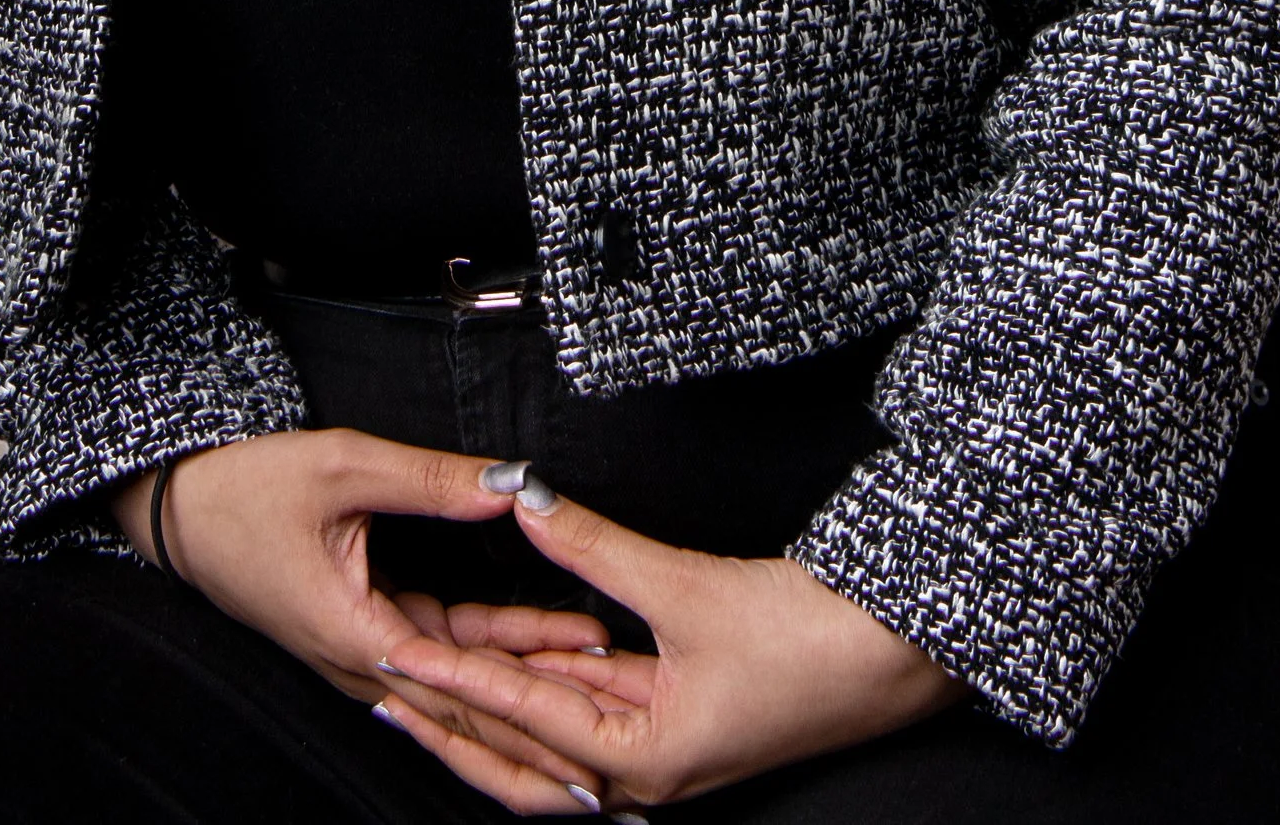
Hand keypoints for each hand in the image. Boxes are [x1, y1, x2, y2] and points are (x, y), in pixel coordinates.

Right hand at [112, 435, 613, 807]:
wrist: (183, 506)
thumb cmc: (249, 488)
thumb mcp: (343, 467)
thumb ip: (430, 481)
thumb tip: (508, 486)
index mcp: (356, 636)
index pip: (457, 691)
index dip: (525, 718)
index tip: (583, 749)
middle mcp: (363, 661)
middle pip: (466, 708)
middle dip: (538, 731)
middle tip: (606, 762)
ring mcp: (364, 650)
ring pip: (459, 681)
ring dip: (525, 687)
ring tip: (595, 689)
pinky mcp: (366, 629)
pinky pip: (440, 649)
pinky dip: (491, 648)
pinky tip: (541, 644)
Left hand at [371, 472, 962, 808]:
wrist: (892, 653)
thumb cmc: (805, 642)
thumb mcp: (689, 589)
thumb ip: (597, 547)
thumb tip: (528, 504)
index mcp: (642, 763)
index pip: (522, 718)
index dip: (454, 678)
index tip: (396, 649)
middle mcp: (643, 775)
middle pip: (522, 752)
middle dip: (453, 712)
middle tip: (387, 672)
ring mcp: (660, 752)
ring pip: (552, 731)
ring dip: (495, 694)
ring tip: (429, 655)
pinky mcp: (677, 720)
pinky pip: (592, 707)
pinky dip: (547, 679)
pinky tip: (513, 643)